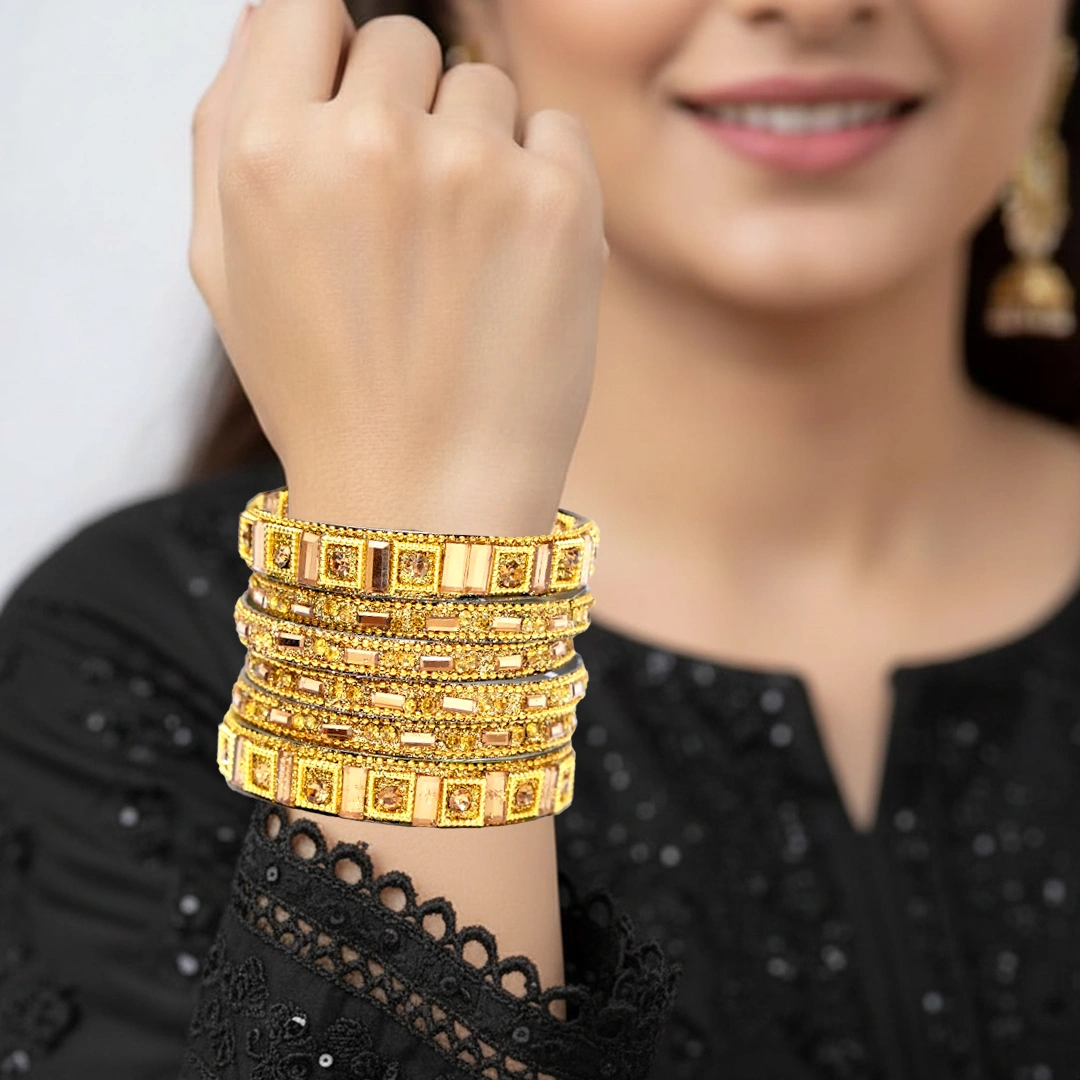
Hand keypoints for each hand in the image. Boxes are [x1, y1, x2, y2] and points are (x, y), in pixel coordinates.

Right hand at [190, 1, 606, 535]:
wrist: (425, 501)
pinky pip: (557, 131)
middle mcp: (370, 142)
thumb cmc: (321, 391)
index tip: (353, 107)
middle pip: (404, 39)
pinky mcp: (561, 203)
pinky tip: (516, 262)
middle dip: (406, 111)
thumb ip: (225, 127)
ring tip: (461, 259)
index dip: (332, 54)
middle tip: (410, 220)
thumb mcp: (223, 269)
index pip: (306, 5)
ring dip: (477, 150)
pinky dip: (543, 179)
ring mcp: (474, 168)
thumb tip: (271, 16)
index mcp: (269, 151)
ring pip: (486, 86)